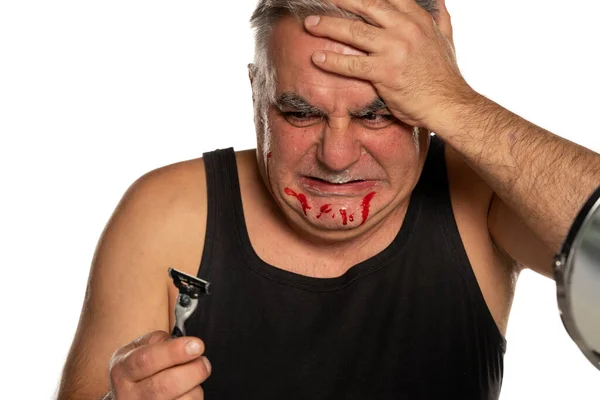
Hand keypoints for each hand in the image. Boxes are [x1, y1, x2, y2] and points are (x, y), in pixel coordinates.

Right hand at [107, 330, 210, 398]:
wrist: (126, 396)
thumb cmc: (136, 370)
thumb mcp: (137, 349)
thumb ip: (158, 341)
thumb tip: (181, 343)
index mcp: (123, 369)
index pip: (147, 360)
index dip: (174, 351)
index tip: (196, 345)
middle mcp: (130, 394)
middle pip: (167, 385)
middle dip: (194, 370)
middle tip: (203, 362)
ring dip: (195, 386)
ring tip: (189, 378)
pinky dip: (193, 396)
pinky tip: (184, 392)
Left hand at [304, 0, 474, 129]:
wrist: (449, 104)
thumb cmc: (445, 75)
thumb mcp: (446, 39)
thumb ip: (440, 17)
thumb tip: (439, 1)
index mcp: (418, 18)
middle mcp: (405, 28)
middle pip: (366, 5)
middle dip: (339, 0)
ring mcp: (394, 49)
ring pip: (353, 31)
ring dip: (327, 26)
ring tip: (309, 24)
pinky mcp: (385, 72)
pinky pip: (352, 64)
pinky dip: (332, 60)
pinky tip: (316, 58)